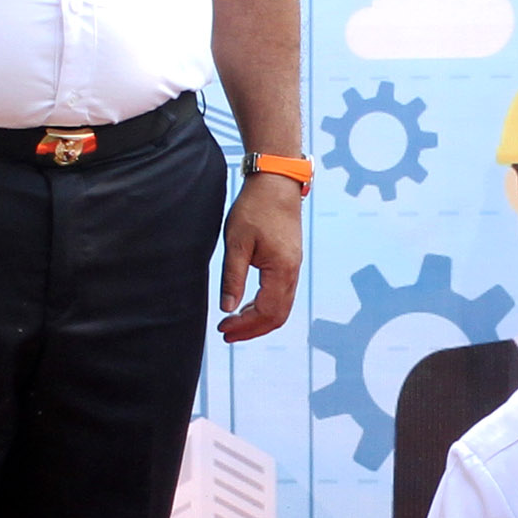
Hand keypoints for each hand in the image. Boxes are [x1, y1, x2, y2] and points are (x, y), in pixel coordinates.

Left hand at [219, 172, 303, 341]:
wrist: (276, 184)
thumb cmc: (254, 208)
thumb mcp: (237, 242)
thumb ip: (232, 277)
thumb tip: (227, 308)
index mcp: (281, 269)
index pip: (265, 312)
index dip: (244, 326)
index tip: (223, 327)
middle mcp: (292, 273)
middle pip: (277, 316)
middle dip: (252, 330)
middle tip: (226, 333)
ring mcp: (294, 268)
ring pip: (282, 308)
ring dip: (258, 321)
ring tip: (234, 324)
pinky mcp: (290, 263)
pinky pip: (282, 296)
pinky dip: (265, 308)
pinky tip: (247, 306)